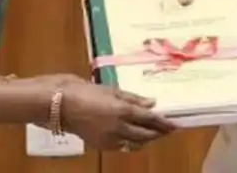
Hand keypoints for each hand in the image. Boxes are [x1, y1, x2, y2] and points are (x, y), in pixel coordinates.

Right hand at [56, 79, 177, 149]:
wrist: (61, 105)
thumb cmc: (86, 91)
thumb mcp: (112, 90)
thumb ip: (133, 98)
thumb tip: (151, 103)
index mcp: (123, 110)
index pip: (150, 120)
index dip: (164, 123)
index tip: (175, 125)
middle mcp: (119, 127)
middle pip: (145, 135)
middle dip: (158, 133)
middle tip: (167, 130)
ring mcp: (110, 139)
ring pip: (134, 144)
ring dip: (145, 140)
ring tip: (152, 134)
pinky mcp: (101, 145)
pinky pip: (122, 146)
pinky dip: (131, 143)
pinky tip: (133, 137)